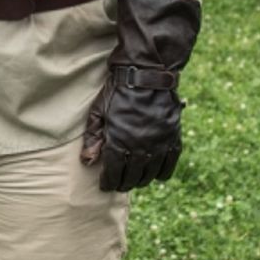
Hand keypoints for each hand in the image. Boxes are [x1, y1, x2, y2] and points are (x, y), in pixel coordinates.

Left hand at [79, 0, 200, 192]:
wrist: (147, 75)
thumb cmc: (118, 91)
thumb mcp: (98, 112)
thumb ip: (92, 138)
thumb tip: (87, 162)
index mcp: (119, 143)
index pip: (113, 174)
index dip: (108, 182)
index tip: (105, 184)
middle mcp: (140, 148)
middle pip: (131, 178)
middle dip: (123, 183)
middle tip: (118, 183)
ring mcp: (158, 145)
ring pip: (149, 174)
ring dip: (140, 180)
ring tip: (134, 178)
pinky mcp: (173, 139)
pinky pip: (169, 165)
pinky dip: (161, 173)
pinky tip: (154, 173)